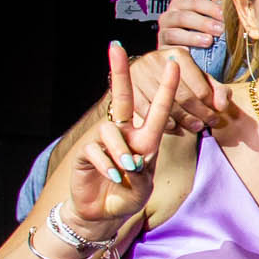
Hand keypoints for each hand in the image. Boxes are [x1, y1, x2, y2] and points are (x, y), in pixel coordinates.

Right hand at [67, 42, 178, 230]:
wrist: (104, 213)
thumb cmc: (129, 196)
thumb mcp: (144, 186)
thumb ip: (141, 171)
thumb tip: (128, 158)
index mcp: (145, 138)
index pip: (156, 108)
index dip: (166, 86)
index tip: (172, 62)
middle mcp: (124, 133)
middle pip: (120, 97)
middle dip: (119, 71)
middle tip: (114, 46)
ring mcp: (104, 141)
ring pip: (111, 134)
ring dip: (120, 155)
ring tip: (124, 173)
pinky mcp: (86, 151)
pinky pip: (97, 151)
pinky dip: (106, 167)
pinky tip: (110, 177)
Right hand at [128, 47, 233, 133]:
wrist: (144, 70)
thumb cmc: (178, 77)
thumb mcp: (199, 77)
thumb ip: (216, 90)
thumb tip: (222, 106)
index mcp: (179, 56)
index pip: (200, 88)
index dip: (210, 106)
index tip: (216, 116)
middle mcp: (157, 61)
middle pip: (184, 97)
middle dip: (198, 115)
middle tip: (205, 125)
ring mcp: (141, 74)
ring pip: (166, 105)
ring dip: (183, 121)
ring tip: (194, 127)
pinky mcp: (130, 87)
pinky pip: (148, 111)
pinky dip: (163, 121)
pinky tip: (174, 127)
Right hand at [157, 0, 225, 52]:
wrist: (197, 56)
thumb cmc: (207, 34)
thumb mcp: (213, 18)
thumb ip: (220, 6)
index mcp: (181, 6)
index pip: (193, 2)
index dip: (209, 7)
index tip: (224, 14)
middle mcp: (169, 18)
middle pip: (182, 17)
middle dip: (203, 23)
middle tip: (220, 30)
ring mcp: (164, 35)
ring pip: (173, 33)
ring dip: (192, 37)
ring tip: (209, 41)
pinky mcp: (163, 51)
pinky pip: (169, 50)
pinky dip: (181, 50)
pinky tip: (192, 53)